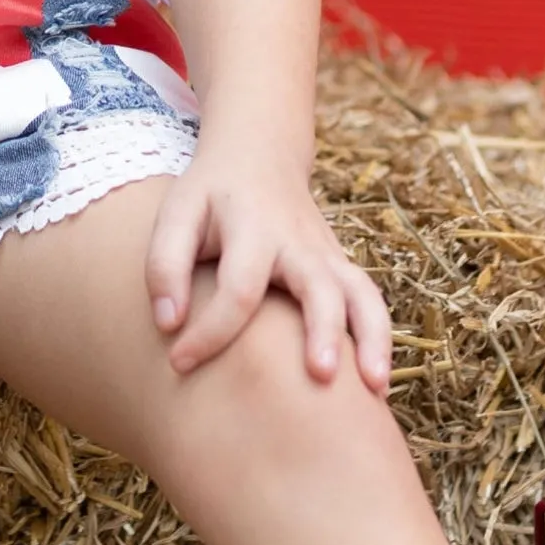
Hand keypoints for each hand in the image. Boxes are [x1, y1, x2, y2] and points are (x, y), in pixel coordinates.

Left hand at [144, 149, 391, 388]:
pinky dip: (380, 341)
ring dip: (373, 340)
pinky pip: (369, 304)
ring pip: (363, 295)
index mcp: (253, 227)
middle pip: (320, 286)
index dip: (210, 332)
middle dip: (322, 331)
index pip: (238, 288)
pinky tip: (375, 387)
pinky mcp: (340, 269)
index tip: (179, 362)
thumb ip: (164, 265)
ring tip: (374, 390)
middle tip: (319, 377)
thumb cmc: (210, 194)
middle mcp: (299, 243)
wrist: (260, 154)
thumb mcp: (176, 214)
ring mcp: (328, 255)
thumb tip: (169, 323)